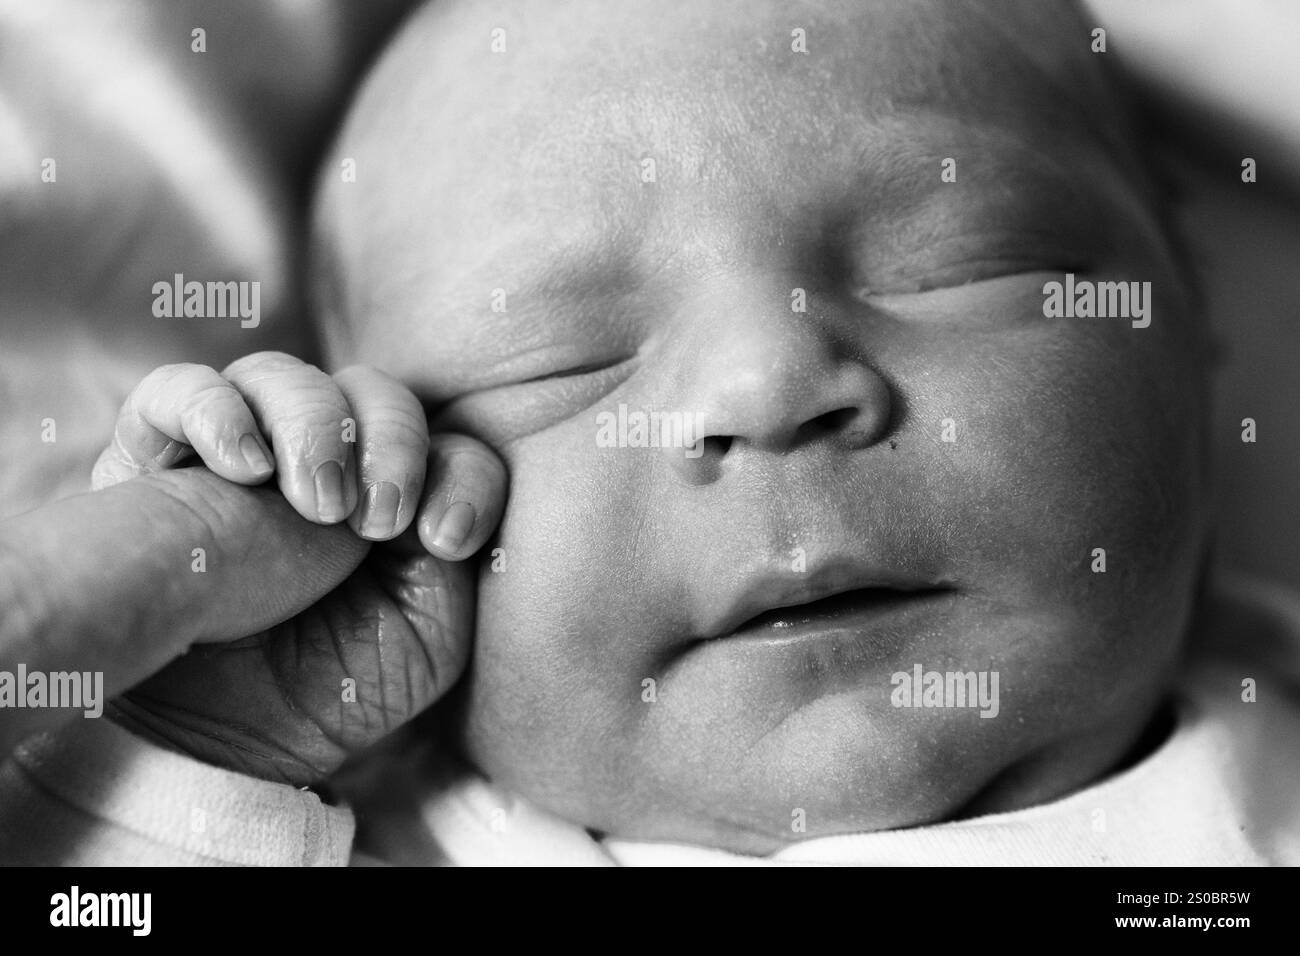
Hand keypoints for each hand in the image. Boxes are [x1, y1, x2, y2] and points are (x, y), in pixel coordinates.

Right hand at [2, 351, 504, 785]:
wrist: (210, 736)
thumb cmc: (321, 688)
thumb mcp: (426, 635)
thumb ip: (455, 555)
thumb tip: (452, 484)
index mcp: (386, 497)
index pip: (446, 443)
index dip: (463, 474)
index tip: (448, 539)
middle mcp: (316, 463)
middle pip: (374, 391)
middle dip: (395, 442)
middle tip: (378, 521)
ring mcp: (238, 453)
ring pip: (284, 374)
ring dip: (320, 427)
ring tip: (316, 507)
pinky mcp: (154, 459)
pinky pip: (180, 389)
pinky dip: (220, 411)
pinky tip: (247, 470)